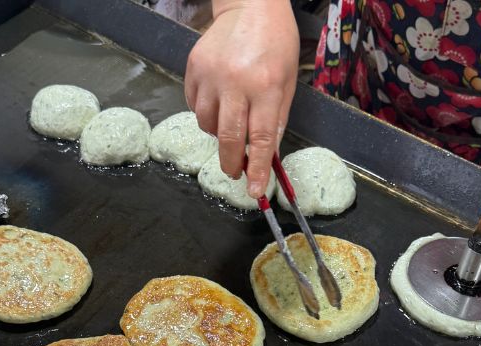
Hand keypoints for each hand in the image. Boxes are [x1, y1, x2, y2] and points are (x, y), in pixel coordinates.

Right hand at [185, 0, 298, 197]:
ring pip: (207, 124)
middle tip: (235, 172)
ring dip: (219, 133)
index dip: (258, 169)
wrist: (250, 6)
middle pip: (228, 138)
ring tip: (231, 121)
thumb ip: (275, 120)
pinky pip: (195, 106)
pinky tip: (219, 102)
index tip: (256, 191)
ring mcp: (210, 75)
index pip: (261, 139)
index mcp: (265, 86)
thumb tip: (267, 156)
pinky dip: (206, 113)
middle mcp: (235, 82)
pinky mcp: (193, 69)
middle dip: (231, 163)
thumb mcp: (287, 82)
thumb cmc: (276, 43)